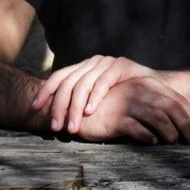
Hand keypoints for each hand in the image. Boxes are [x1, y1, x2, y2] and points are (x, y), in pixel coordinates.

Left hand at [32, 55, 156, 133]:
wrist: (155, 91)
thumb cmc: (122, 99)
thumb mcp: (96, 100)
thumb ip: (78, 101)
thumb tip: (49, 116)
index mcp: (83, 68)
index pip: (58, 76)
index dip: (44, 91)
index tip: (33, 108)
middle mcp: (92, 62)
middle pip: (68, 82)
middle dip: (59, 106)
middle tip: (55, 127)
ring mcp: (107, 62)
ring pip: (83, 83)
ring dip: (75, 107)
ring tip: (72, 127)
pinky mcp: (121, 65)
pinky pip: (103, 81)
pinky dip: (95, 97)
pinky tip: (90, 112)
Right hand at [72, 75, 189, 144]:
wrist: (82, 107)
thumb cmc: (113, 106)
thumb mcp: (136, 100)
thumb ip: (154, 106)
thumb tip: (179, 126)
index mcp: (148, 84)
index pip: (177, 100)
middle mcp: (141, 90)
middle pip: (171, 109)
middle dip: (186, 126)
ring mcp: (129, 103)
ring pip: (158, 119)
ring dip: (170, 133)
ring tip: (175, 144)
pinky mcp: (116, 118)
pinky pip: (137, 129)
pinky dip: (148, 137)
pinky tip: (153, 143)